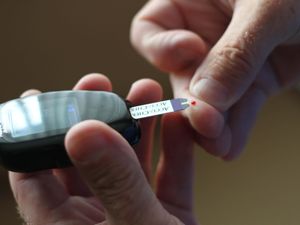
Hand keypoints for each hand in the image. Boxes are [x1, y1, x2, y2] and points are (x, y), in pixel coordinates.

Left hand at [9, 74, 197, 224]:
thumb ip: (114, 184)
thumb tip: (83, 131)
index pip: (36, 175)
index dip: (35, 133)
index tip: (40, 96)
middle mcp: (97, 219)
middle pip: (88, 158)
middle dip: (95, 116)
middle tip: (100, 83)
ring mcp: (135, 213)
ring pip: (132, 160)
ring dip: (140, 124)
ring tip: (146, 90)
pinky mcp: (169, 214)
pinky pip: (170, 173)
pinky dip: (176, 147)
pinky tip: (179, 120)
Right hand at [131, 0, 299, 158]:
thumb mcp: (269, 6)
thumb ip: (236, 53)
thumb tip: (205, 100)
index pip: (152, 27)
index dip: (161, 46)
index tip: (190, 51)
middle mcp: (204, 31)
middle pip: (182, 72)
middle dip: (193, 101)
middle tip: (205, 124)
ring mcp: (228, 59)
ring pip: (210, 97)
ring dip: (214, 123)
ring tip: (220, 145)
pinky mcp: (254, 80)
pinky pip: (239, 106)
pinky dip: (236, 127)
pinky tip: (233, 146)